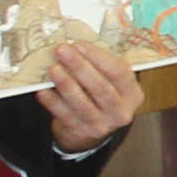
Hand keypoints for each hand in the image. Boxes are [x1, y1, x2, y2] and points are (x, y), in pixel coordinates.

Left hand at [39, 31, 138, 154]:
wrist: (93, 127)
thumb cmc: (101, 95)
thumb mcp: (112, 82)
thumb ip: (101, 66)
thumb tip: (75, 46)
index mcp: (132, 94)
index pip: (118, 72)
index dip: (98, 57)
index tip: (79, 44)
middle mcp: (120, 111)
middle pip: (100, 87)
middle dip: (79, 66)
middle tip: (62, 50)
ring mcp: (101, 124)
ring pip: (81, 102)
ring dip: (65, 83)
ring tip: (53, 68)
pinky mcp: (81, 131)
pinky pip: (64, 114)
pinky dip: (52, 101)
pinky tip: (43, 90)